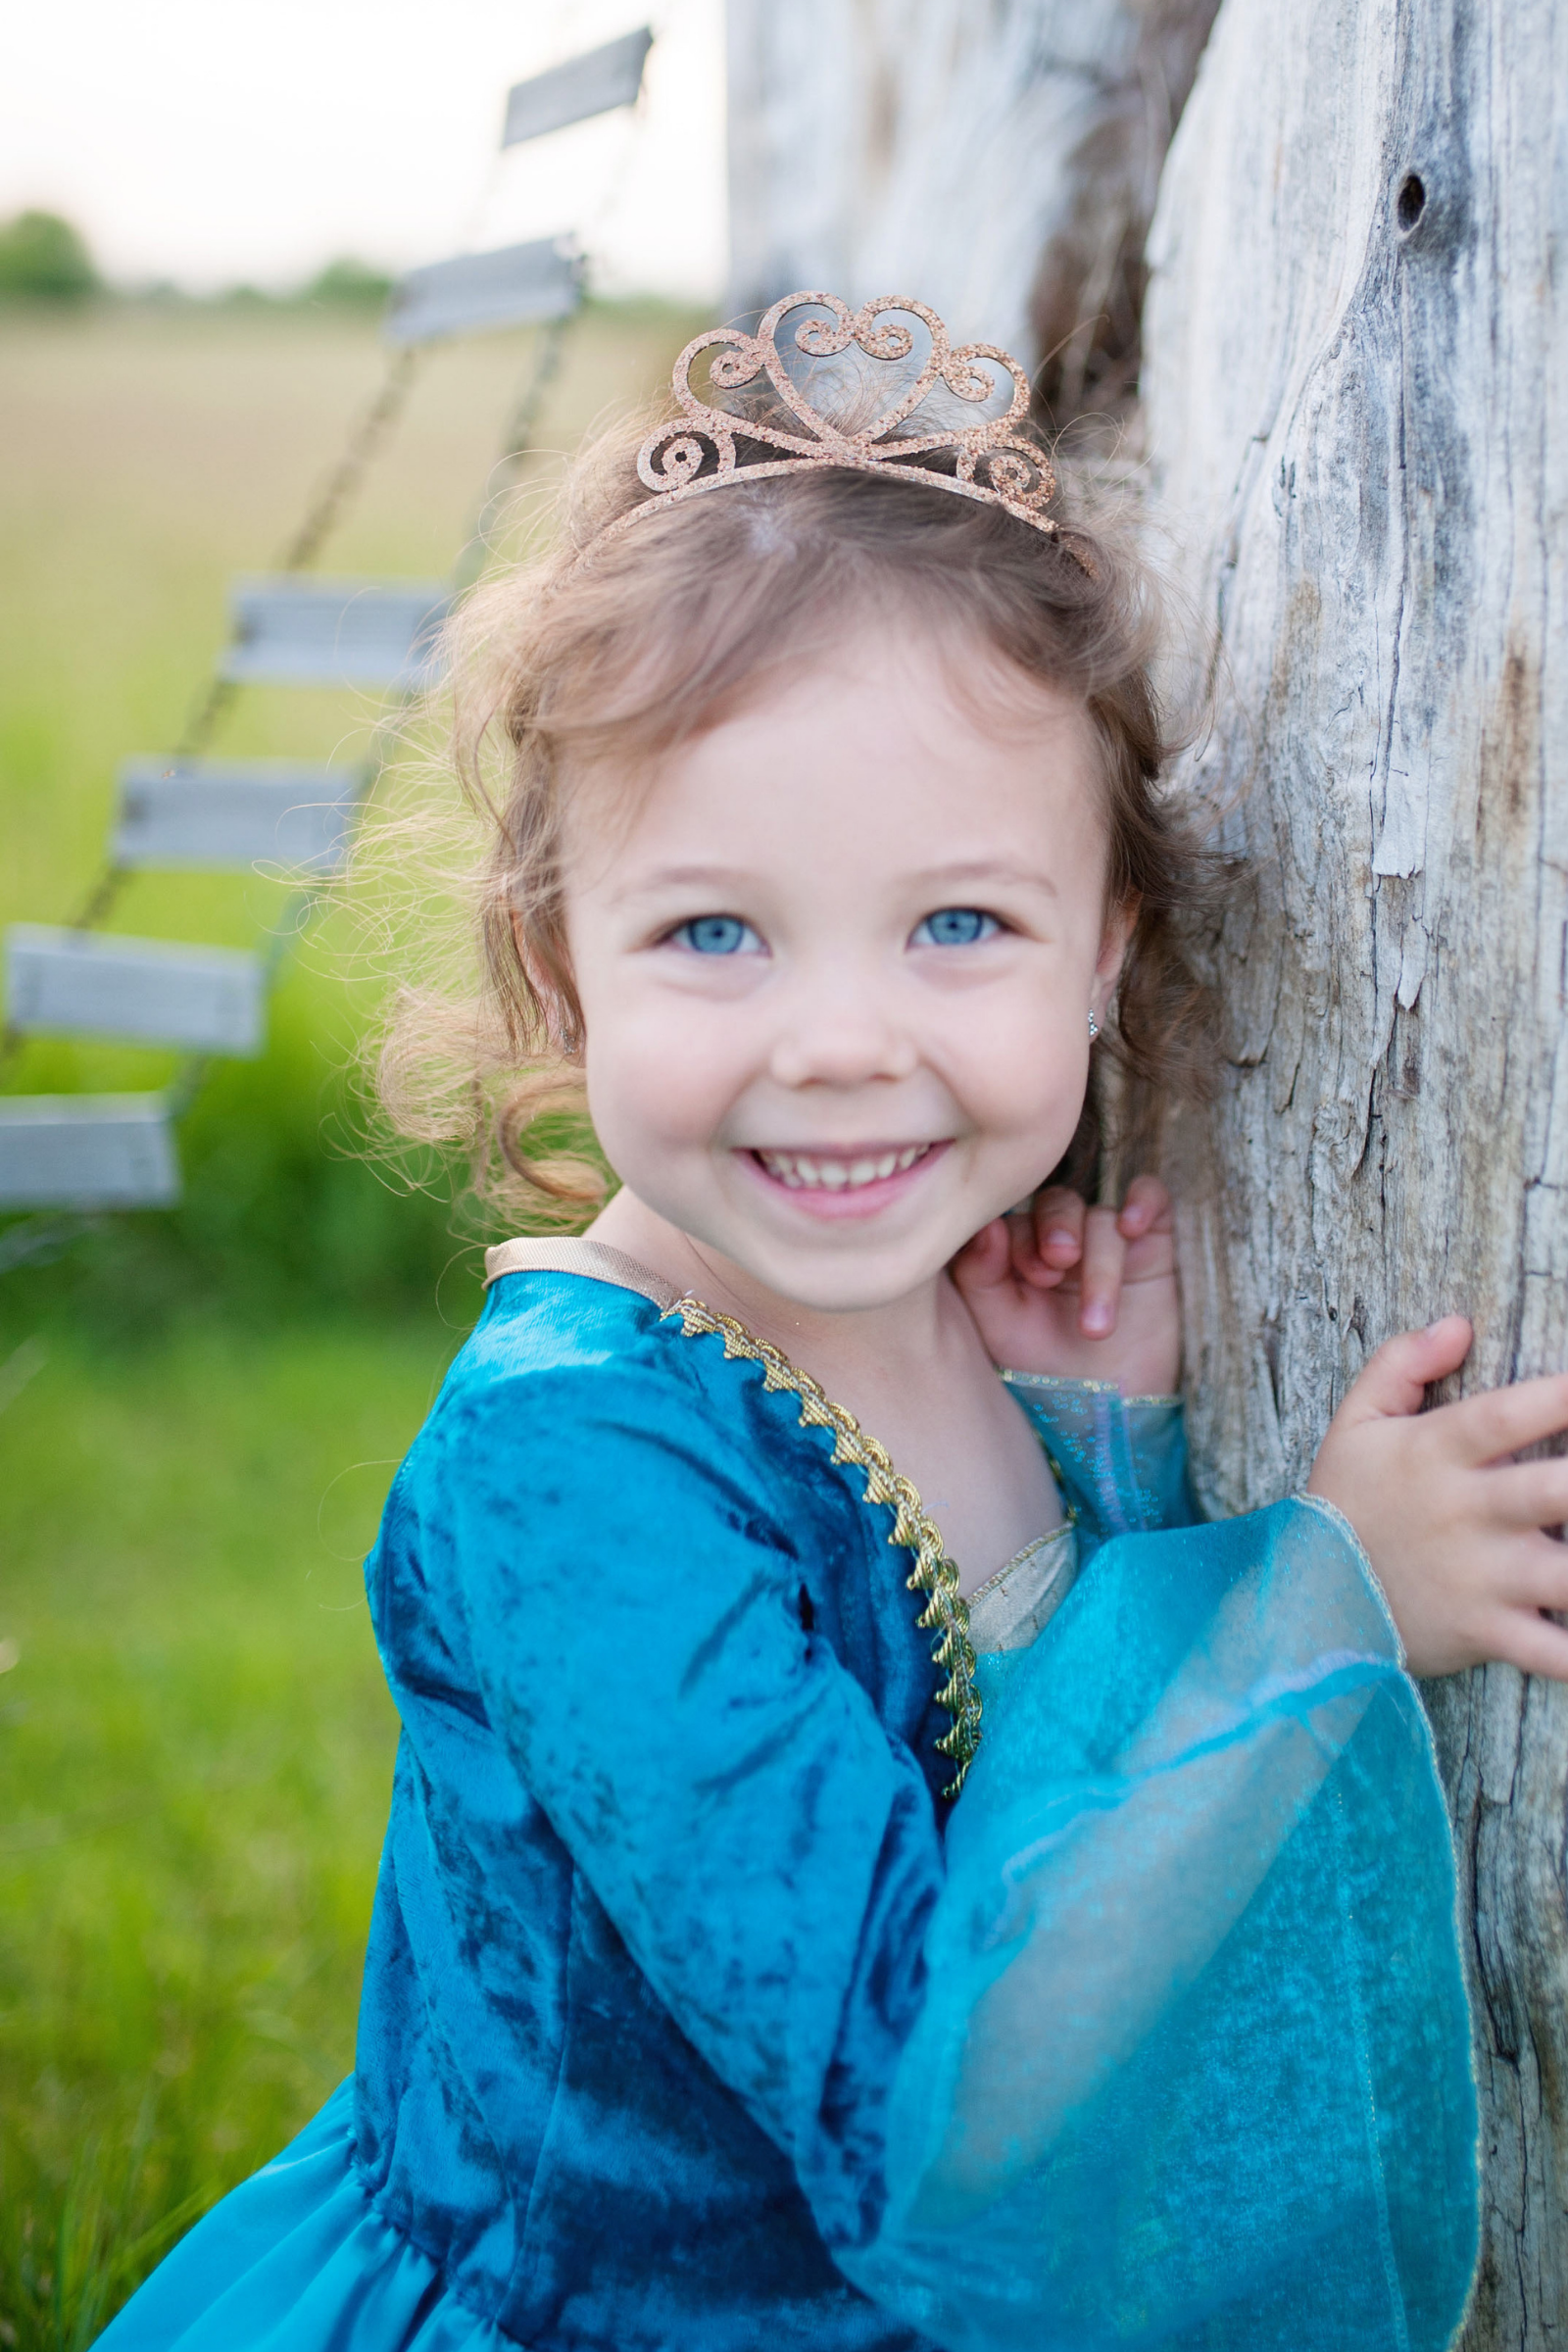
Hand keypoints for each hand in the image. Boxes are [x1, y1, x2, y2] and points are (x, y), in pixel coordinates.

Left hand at [951, 1175, 1181, 1394]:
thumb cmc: (1043, 1366)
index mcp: (1015, 1247)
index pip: (1015, 1216)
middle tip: (1060, 1264)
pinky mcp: (1152, 1241)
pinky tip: (1133, 1225)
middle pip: (1057, 1204)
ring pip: (1102, 1219)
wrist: (1106, 1409)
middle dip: (1059, 1229)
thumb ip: (979, 1274)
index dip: (1022, 1239)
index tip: (1034, 1278)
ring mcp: (1105, 1236)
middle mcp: (1059, 1234)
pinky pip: (1151, 1196)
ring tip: (1096, 1328)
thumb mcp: (999, 1327)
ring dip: (1101, 1267)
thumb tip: (987, 1225)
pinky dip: (1144, 1201)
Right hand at [1308, 1316, 1567, 1678]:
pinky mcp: (1487, 1632)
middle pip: (1553, 1491)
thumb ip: (1401, 1364)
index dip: (1560, 1397)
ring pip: (1567, 1575)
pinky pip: (1551, 1654)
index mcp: (1435, 1456)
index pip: (1505, 1415)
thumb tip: (1458, 1324)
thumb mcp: (1355, 1423)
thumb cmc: (1345, 1503)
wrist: (1305, 1600)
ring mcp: (1481, 1578)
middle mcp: (1465, 1514)